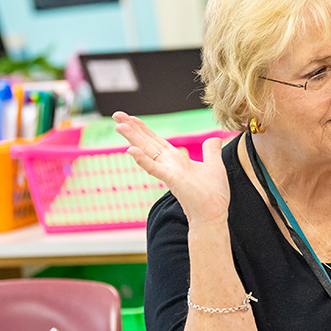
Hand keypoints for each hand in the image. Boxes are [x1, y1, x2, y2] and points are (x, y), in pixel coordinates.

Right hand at [114, 112, 229, 225]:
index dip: (143, 129)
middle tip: (115, 114)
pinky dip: (143, 160)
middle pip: (147, 142)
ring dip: (133, 138)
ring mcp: (168, 172)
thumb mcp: (214, 166)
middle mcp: (169, 165)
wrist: (213, 216)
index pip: (156, 141)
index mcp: (176, 160)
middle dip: (132, 128)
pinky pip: (155, 169)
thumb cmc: (212, 195)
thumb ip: (211, 152)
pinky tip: (131, 150)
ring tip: (119, 126)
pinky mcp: (172, 181)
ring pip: (147, 152)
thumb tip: (213, 139)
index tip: (130, 117)